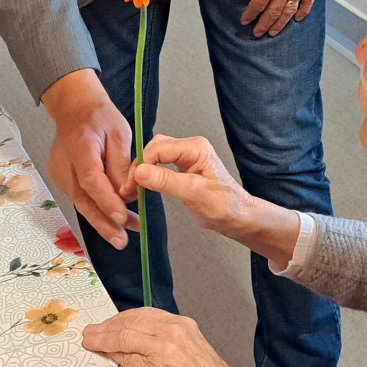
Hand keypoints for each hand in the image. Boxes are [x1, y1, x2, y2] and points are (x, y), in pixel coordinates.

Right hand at [43, 69, 131, 247]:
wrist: (75, 108)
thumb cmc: (99, 117)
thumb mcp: (119, 133)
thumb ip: (121, 164)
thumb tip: (127, 193)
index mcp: (80, 148)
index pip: (92, 181)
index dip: (107, 202)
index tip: (122, 218)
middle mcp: (64, 165)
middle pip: (83, 200)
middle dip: (104, 223)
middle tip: (122, 241)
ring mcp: (59, 174)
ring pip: (81, 203)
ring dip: (102, 220)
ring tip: (123, 235)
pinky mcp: (61, 179)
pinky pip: (79, 199)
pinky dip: (95, 211)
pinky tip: (111, 221)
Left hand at [83, 309, 291, 366]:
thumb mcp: (187, 352)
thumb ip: (162, 344)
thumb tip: (134, 343)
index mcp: (182, 325)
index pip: (144, 314)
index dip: (121, 319)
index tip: (107, 324)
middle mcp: (173, 332)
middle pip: (131, 322)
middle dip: (108, 327)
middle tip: (91, 332)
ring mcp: (164, 349)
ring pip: (126, 336)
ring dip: (104, 339)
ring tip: (90, 341)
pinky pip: (129, 358)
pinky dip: (114, 355)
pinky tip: (104, 355)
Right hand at [119, 134, 300, 265]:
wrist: (238, 218)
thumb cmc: (224, 206)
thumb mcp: (193, 193)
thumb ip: (166, 181)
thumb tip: (140, 171)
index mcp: (195, 148)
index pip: (157, 148)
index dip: (140, 165)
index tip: (130, 184)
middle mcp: (191, 148)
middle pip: (154, 149)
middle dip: (139, 167)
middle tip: (129, 188)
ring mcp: (187, 158)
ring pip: (155, 157)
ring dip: (143, 171)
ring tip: (133, 189)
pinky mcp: (183, 169)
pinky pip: (160, 166)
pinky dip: (149, 176)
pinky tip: (144, 187)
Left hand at [233, 0, 320, 37]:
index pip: (258, 3)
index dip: (251, 14)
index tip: (245, 21)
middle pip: (273, 12)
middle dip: (264, 24)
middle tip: (258, 33)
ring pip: (289, 11)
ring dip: (281, 23)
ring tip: (274, 32)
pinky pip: (308, 1)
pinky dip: (303, 11)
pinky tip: (298, 18)